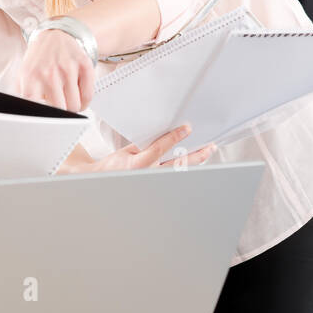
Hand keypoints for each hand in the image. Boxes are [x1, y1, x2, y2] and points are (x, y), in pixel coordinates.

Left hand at [18, 28, 95, 111]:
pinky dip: (85, 102)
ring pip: (75, 106)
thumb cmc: (39, 60)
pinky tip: (79, 97)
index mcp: (31, 77)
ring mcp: (68, 68)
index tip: (45, 122)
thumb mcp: (24, 76)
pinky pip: (88, 95)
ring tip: (69, 102)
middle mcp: (49, 73)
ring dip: (73, 108)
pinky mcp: (84, 65)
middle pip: (60, 110)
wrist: (54, 35)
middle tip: (59, 108)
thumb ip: (23, 97)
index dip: (43, 119)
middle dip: (60, 115)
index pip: (36, 108)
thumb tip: (26, 118)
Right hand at [58, 124, 215, 174]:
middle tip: (210, 146)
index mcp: (139, 164)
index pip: (161, 148)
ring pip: (180, 171)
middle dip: (196, 155)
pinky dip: (186, 167)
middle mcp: (149, 174)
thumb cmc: (113, 165)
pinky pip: (174, 175)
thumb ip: (144, 144)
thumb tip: (163, 135)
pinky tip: (195, 160)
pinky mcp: (156, 184)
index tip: (187, 128)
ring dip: (194, 161)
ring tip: (207, 151)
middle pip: (178, 164)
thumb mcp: (126, 150)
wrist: (103, 181)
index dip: (175, 137)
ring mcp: (154, 181)